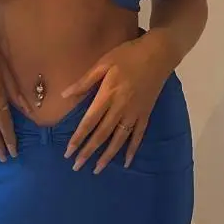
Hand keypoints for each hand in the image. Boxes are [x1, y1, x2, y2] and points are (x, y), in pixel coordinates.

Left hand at [62, 35, 172, 173]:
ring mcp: (135, 113)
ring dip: (107, 156)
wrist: (159, 54)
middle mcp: (120, 108)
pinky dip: (132, 149)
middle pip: (102, 135)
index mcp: (108, 95)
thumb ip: (85, 81)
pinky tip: (126, 162)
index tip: (68, 151)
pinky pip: (138, 135)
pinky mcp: (146, 114)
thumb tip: (64, 95)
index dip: (78, 138)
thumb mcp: (103, 63)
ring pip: (119, 139)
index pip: (89, 122)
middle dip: (88, 152)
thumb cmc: (128, 55)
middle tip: (77, 166)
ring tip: (97, 169)